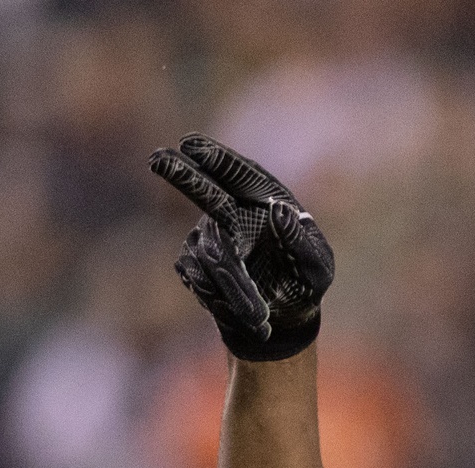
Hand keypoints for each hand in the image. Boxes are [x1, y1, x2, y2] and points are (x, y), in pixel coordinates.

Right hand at [149, 134, 333, 360]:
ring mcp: (209, 235)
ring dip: (234, 286)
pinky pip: (198, 276)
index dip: (217, 159)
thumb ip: (301, 242)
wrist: (283, 316)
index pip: (240, 174)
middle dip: (182, 176)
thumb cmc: (305, 283)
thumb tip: (279, 209)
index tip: (191, 144)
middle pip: (204, 192)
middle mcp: (232, 211)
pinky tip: (239, 309)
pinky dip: (221, 296)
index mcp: (265, 200)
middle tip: (156, 158)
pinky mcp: (193, 261)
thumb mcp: (318, 268)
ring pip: (210, 253)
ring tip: (259, 317)